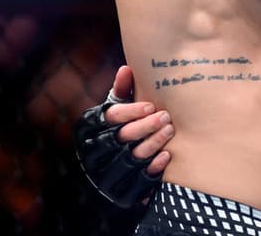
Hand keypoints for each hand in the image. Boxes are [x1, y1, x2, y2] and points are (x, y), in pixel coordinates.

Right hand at [74, 65, 173, 207]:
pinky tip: (167, 156)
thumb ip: (122, 91)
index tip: (151, 105)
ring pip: (130, 158)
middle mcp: (93, 153)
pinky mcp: (119, 191)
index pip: (109, 118)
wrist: (115, 170)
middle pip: (121, 138)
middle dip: (145, 126)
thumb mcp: (118, 109)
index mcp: (90, 129)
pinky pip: (137, 181)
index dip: (130, 112)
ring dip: (152, 144)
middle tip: (166, 117)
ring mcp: (105, 174)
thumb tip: (127, 69)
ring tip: (170, 130)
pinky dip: (153, 168)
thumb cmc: (121, 128)